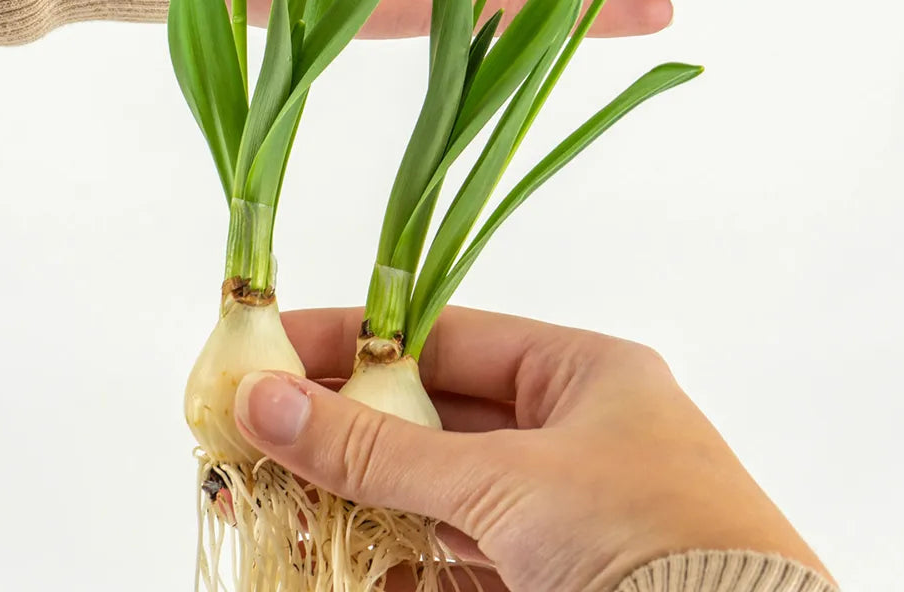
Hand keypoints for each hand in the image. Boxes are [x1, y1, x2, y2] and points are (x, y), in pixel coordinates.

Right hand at [233, 307, 835, 591]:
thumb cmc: (646, 543)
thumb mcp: (503, 484)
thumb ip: (380, 450)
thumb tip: (267, 404)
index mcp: (584, 374)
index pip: (447, 335)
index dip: (360, 337)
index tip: (277, 342)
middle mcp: (573, 430)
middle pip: (433, 411)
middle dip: (346, 420)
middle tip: (258, 423)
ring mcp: (561, 507)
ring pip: (436, 485)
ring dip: (360, 491)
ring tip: (273, 489)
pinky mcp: (546, 573)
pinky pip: (453, 551)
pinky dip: (395, 555)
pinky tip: (333, 554)